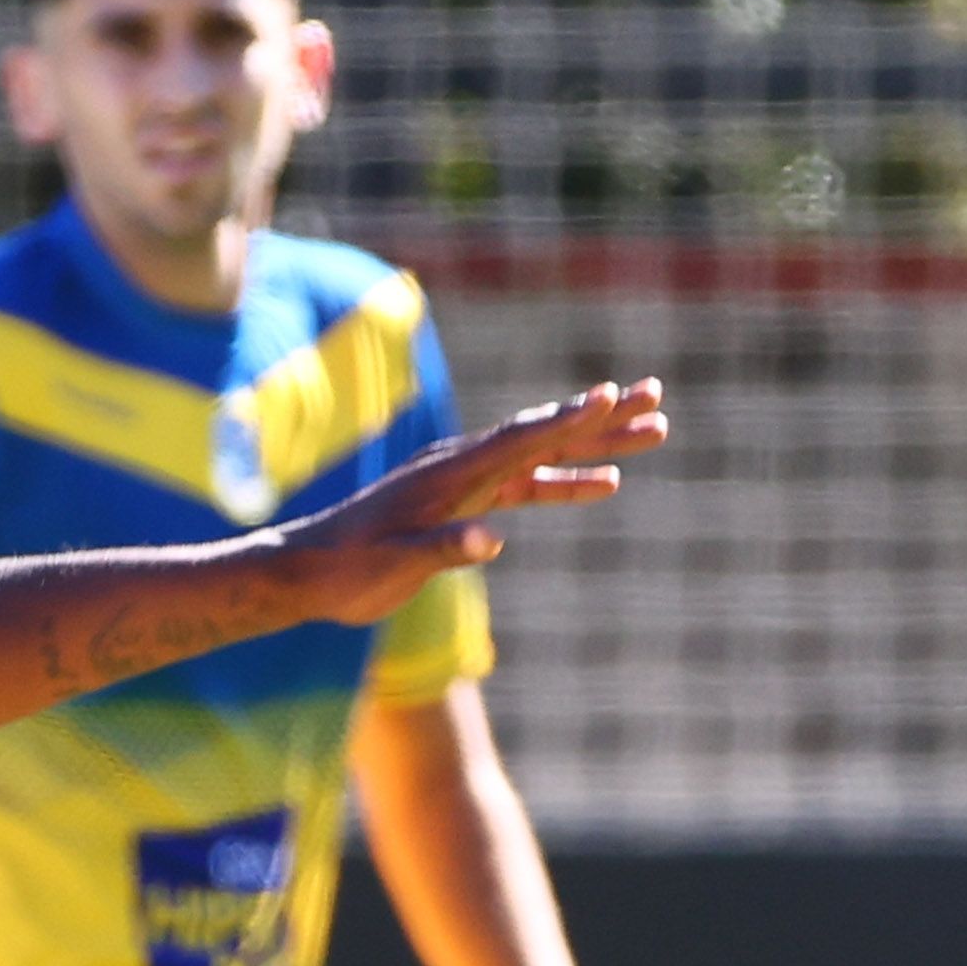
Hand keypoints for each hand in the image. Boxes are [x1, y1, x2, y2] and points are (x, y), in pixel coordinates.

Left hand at [285, 384, 672, 622]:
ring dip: (597, 443)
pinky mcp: (466, 501)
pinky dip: (566, 480)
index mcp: (452, 474)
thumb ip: (442, 549)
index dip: (569, 419)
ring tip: (651, 433)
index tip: (614, 395)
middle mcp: (465, 466)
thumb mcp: (394, 565)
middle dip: (603, 418)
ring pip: (545, 454)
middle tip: (657, 398)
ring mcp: (468, 480)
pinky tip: (604, 482)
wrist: (310, 570)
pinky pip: (528, 485)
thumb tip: (490, 540)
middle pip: (546, 433)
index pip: (521, 439)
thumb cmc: (349, 569)